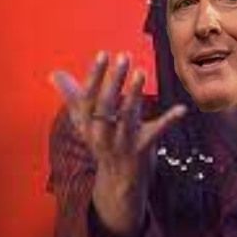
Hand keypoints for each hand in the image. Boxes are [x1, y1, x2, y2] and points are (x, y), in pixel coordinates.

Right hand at [50, 51, 186, 235]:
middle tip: (124, 57)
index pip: (86, 97)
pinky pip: (155, 132)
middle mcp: (101, 133)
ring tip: (141, 72)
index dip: (94, 75)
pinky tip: (182, 108)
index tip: (103, 54)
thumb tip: (54, 74)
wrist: (116, 182)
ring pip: (126, 116)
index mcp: (87, 123)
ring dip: (134, 94)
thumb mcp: (86, 122)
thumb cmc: (102, 143)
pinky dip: (169, 120)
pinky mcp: (140, 150)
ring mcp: (121, 142)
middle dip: (113, 80)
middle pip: (105, 105)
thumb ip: (74, 97)